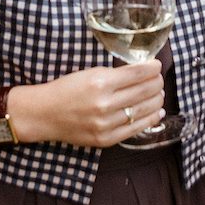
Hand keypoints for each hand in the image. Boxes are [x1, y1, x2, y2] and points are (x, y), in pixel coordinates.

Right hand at [17, 61, 164, 147]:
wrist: (45, 114)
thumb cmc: (66, 89)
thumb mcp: (89, 73)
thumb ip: (115, 74)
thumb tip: (142, 71)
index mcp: (100, 82)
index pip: (137, 74)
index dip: (152, 68)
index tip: (157, 65)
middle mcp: (104, 104)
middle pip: (144, 91)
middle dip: (156, 83)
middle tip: (159, 79)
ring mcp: (106, 124)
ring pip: (143, 110)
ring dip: (156, 100)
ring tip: (159, 94)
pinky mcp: (106, 139)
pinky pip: (135, 129)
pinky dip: (150, 119)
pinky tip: (157, 113)